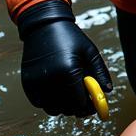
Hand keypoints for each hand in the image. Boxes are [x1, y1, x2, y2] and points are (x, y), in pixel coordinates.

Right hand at [17, 1, 111, 115]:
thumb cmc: (71, 38)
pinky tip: (57, 89)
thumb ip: (101, 73)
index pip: (80, 103)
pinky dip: (49, 101)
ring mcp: (36, 83)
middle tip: (84, 99)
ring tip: (70, 92)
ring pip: (52, 109)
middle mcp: (50, 80)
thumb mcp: (90, 52)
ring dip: (63, 106)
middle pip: (66, 109)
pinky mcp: (27, 83)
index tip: (94, 105)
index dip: (89, 106)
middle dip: (77, 108)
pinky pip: (40, 103)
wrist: (44, 26)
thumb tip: (108, 91)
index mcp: (68, 72)